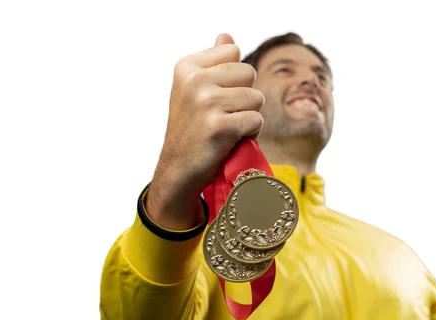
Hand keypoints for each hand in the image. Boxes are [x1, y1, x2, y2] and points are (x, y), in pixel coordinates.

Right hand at [147, 33, 264, 228]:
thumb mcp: (195, 90)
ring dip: (249, 116)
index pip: (233, 52)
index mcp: (187, 66)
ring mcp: (206, 103)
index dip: (234, 77)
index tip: (216, 96)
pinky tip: (232, 141)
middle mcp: (194, 80)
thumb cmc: (192, 128)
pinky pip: (256, 120)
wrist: (179, 168)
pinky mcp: (220, 126)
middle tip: (225, 115)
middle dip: (245, 96)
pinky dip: (251, 134)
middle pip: (249, 73)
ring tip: (228, 129)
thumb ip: (213, 62)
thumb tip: (227, 36)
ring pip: (256, 98)